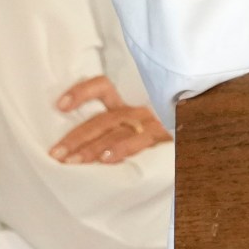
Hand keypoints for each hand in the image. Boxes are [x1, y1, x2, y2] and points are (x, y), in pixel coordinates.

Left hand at [48, 76, 170, 164]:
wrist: (192, 140)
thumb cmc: (157, 144)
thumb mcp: (132, 136)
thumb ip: (108, 137)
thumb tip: (73, 148)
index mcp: (127, 109)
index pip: (102, 87)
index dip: (81, 92)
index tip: (59, 106)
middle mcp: (138, 112)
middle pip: (103, 118)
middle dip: (76, 136)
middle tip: (56, 154)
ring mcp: (152, 123)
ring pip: (117, 130)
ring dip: (92, 147)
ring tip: (73, 161)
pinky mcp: (165, 136)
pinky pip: (141, 141)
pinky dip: (122, 149)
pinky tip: (106, 159)